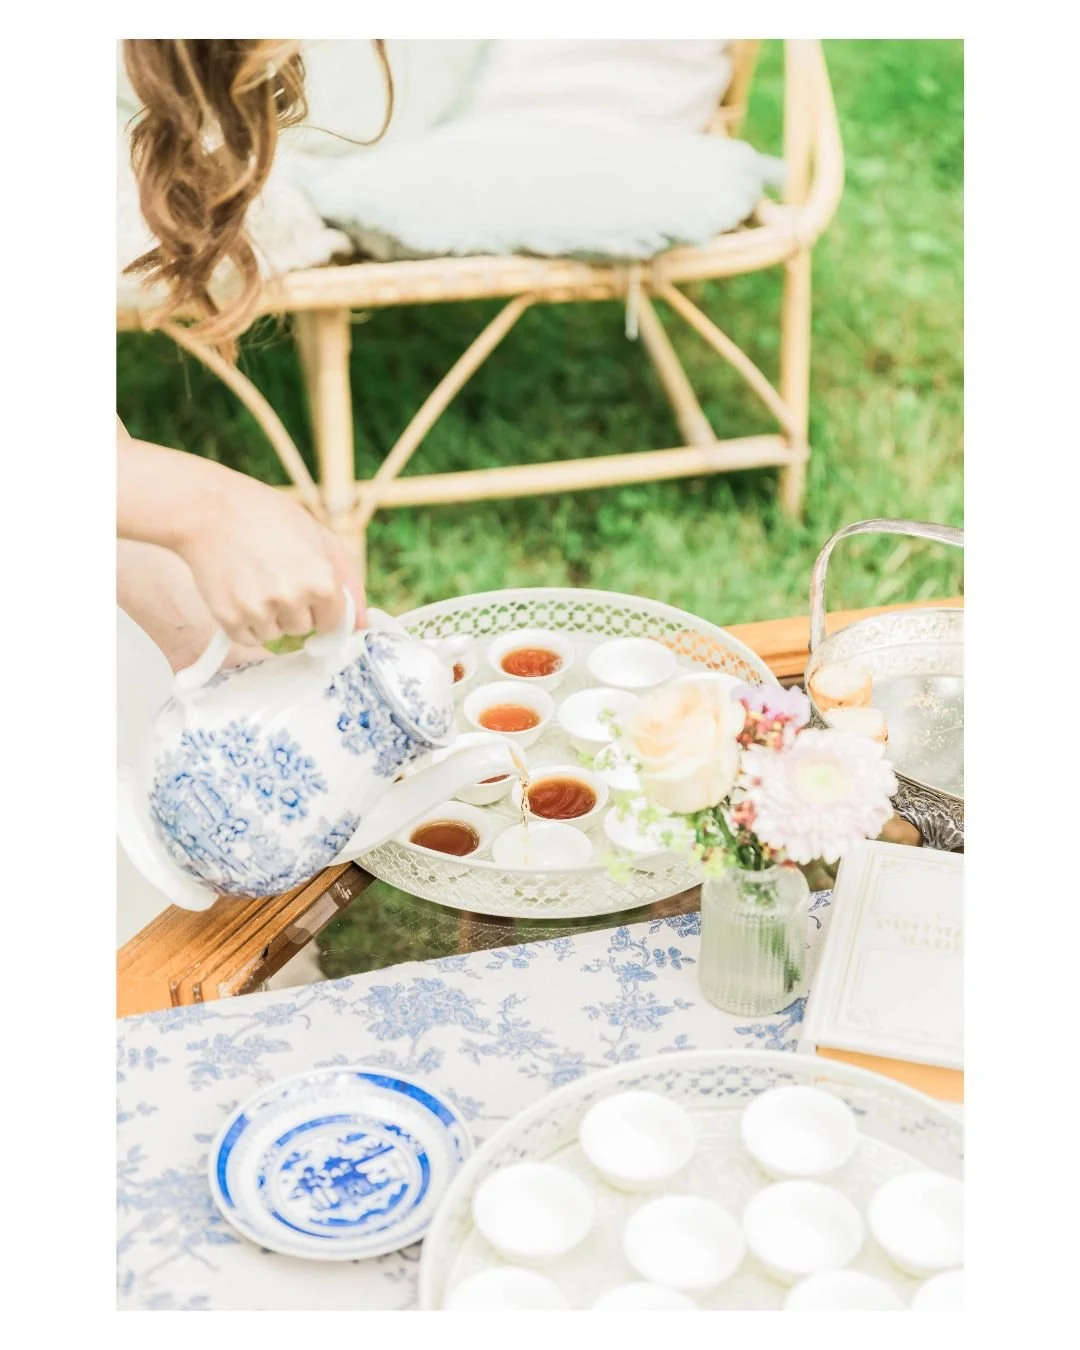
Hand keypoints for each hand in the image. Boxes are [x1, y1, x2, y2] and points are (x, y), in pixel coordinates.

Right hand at [117, 430, 366, 647]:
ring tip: (254, 579)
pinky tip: (239, 589)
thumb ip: (348, 582)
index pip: (334, 622)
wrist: (210, 510)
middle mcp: (293, 599)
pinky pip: (248, 638)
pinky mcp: (229, 619)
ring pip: (275, 634)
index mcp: (322, 581)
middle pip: (303, 629)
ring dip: (268, 616)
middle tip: (274, 575)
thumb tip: (363, 625)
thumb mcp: (320, 538)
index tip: (308, 593)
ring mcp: (259, 611)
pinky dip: (245, 621)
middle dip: (294, 609)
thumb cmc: (268, 518)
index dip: (322, 607)